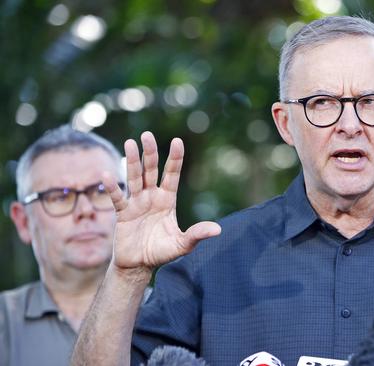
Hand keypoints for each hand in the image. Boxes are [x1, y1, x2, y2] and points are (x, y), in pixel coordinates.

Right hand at [102, 131, 220, 270]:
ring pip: (134, 178)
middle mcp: (151, 197)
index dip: (174, 159)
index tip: (178, 141)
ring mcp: (136, 203)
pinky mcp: (122, 213)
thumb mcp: (182, 245)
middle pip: (151, 170)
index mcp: (167, 200)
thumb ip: (196, 235)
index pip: (171, 175)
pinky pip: (117, 198)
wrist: (139, 265)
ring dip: (132, 161)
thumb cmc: (161, 252)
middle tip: (147, 135)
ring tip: (130, 143)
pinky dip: (112, 187)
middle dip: (150, 153)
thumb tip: (218, 230)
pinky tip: (106, 175)